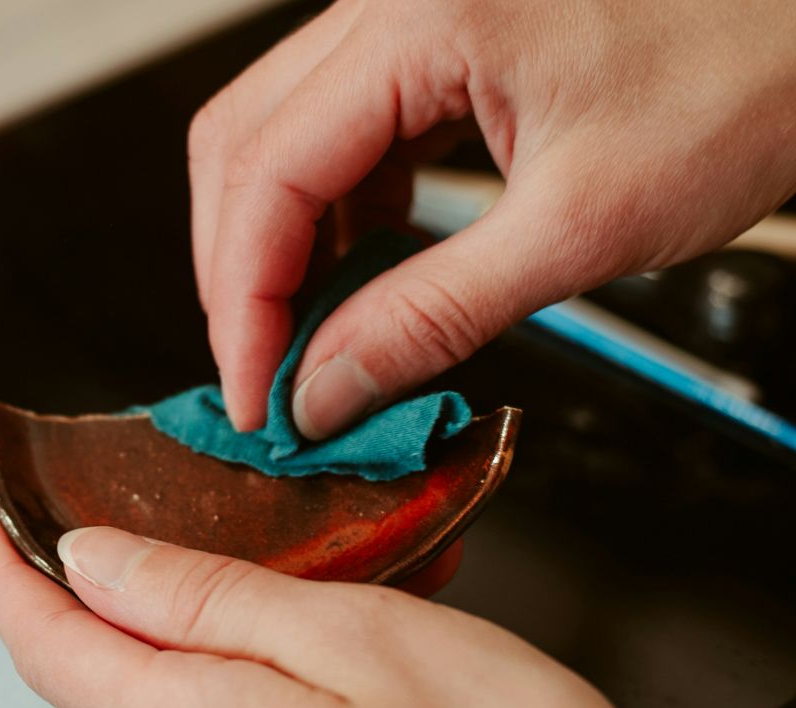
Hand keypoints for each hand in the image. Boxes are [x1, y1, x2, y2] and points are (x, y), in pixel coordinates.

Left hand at [0, 519, 686, 707]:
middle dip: (83, 581)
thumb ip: (205, 598)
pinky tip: (288, 603)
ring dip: (169, 604)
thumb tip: (93, 561)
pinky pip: (219, 706)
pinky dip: (231, 642)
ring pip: (159, 680)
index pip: (48, 646)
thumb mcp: (348, 636)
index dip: (6, 576)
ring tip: (208, 536)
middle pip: (95, 665)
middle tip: (95, 503)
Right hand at [190, 0, 795, 434]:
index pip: (268, 170)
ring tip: (313, 334)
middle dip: (241, 273)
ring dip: (279, 243)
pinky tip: (359, 270)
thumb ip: (432, 315)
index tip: (256, 391)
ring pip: (277, 134)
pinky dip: (331, 211)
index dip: (244, 299)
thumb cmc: (749, 75)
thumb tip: (327, 387)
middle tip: (268, 374)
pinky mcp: (432, 40)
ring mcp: (407, 14)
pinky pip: (339, 127)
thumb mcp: (582, 225)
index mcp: (424, 18)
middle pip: (244, 142)